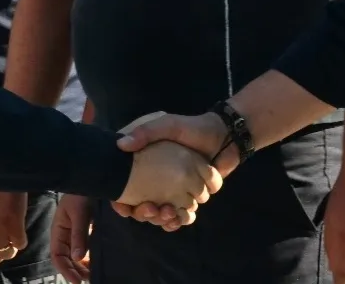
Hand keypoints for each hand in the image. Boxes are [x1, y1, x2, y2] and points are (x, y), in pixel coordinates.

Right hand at [51, 194, 92, 281]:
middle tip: (88, 280)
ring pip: (75, 256)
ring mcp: (74, 234)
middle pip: (66, 259)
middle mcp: (64, 235)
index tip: (76, 281)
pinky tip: (95, 263)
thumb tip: (77, 258)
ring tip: (92, 276)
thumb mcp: (80, 214)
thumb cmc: (81, 194)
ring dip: (81, 267)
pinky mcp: (84, 231)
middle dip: (75, 271)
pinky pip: (84, 248)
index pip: (57, 256)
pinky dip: (88, 258)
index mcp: (58, 231)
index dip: (65, 270)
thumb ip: (79, 235)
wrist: (90, 180)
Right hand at [113, 112, 232, 228]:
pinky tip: (176, 219)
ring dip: (159, 218)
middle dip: (143, 212)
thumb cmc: (193, 128)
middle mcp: (155, 177)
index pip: (123, 184)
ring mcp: (172, 189)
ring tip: (166, 212)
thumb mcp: (168, 124)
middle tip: (150, 209)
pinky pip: (177, 215)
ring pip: (158, 212)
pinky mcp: (187, 197)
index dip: (120, 200)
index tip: (123, 207)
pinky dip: (175, 220)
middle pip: (140, 204)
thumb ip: (146, 132)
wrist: (225, 138)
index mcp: (145, 161)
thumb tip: (121, 145)